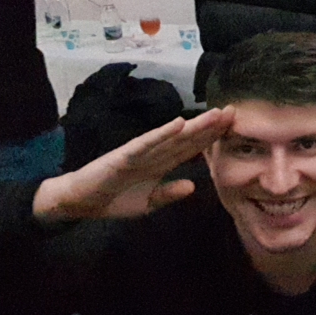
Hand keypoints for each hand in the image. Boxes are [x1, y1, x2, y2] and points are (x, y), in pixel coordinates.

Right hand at [33, 107, 234, 220]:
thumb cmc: (114, 199)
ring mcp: (141, 152)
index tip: (234, 126)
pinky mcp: (125, 155)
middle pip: (189, 138)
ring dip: (195, 125)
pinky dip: (162, 133)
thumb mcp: (148, 203)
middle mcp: (155, 154)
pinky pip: (147, 143)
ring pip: (173, 137)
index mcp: (162, 164)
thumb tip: (192, 186)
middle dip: (211, 126)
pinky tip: (179, 123)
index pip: (192, 148)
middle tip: (234, 111)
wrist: (80, 203)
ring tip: (216, 114)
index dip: (212, 137)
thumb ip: (169, 193)